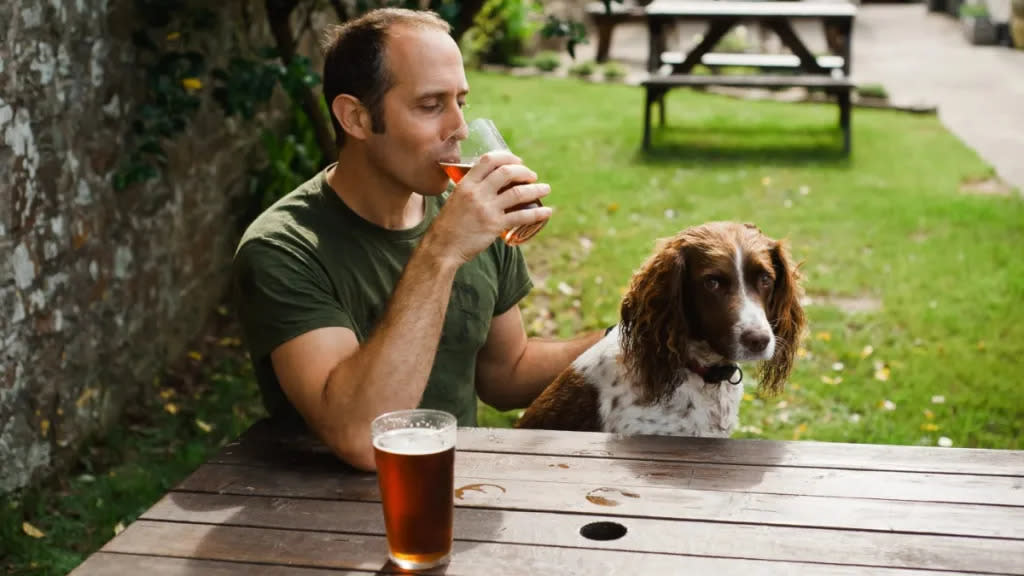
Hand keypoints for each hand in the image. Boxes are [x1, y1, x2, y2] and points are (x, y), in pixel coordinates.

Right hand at [426, 151, 551, 264]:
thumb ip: (470, 190)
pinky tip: (546, 212)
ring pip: (518, 192)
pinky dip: (537, 213)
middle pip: (507, 172)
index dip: (507, 157)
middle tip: (532, 176)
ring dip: (536, 189)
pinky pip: (521, 216)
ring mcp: (487, 209)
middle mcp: (477, 193)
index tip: (518, 161)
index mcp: (466, 183)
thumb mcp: (455, 199)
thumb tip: (486, 184)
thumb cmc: (448, 225)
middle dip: (524, 171)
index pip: (489, 160)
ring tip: (545, 189)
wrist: (442, 248)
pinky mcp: (495, 225)